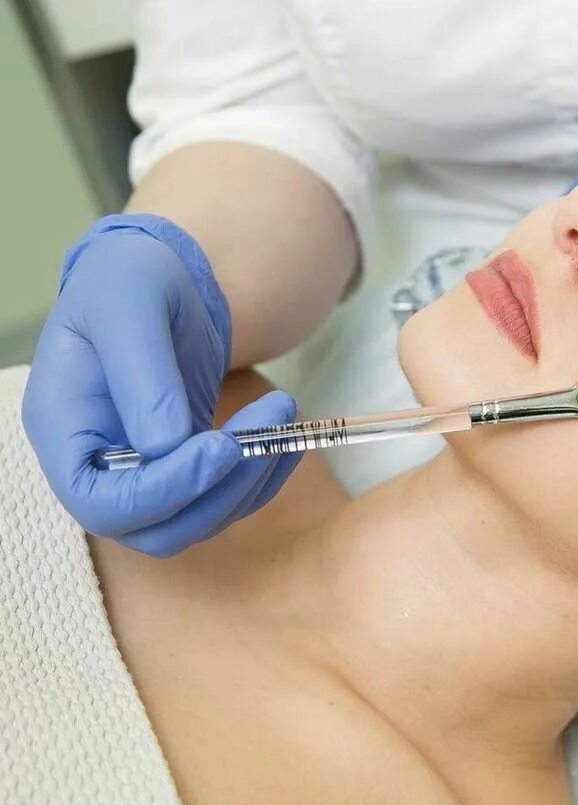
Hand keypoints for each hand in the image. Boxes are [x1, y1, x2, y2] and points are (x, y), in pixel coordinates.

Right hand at [22, 215, 301, 556]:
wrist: (161, 276)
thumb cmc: (132, 277)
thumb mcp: (129, 303)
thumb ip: (143, 374)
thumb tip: (166, 446)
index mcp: (62, 427)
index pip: (99, 501)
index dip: (162, 491)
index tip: (220, 446)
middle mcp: (97, 463)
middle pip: (153, 528)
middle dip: (219, 491)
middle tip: (268, 430)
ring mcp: (141, 472)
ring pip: (197, 521)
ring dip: (251, 482)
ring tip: (284, 416)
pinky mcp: (183, 468)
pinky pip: (225, 497)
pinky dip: (263, 475)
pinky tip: (287, 433)